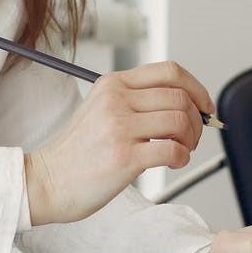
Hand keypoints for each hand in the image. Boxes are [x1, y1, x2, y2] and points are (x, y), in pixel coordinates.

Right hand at [23, 62, 211, 225]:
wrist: (46, 181)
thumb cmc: (77, 153)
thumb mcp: (101, 110)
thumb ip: (136, 101)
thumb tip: (187, 105)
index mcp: (113, 84)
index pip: (169, 71)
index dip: (197, 88)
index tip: (205, 106)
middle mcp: (116, 100)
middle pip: (181, 97)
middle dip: (198, 120)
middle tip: (192, 138)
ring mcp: (119, 127)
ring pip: (181, 121)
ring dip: (191, 140)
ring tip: (180, 151)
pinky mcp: (124, 156)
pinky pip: (172, 150)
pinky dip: (182, 158)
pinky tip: (172, 163)